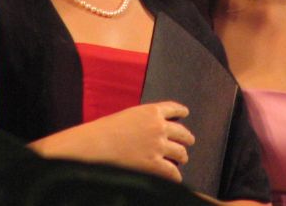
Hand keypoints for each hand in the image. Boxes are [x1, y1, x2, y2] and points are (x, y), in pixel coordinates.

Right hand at [32, 101, 193, 181]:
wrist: (96, 145)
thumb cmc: (105, 130)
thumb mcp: (128, 115)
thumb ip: (144, 120)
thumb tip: (153, 129)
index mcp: (151, 111)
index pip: (173, 108)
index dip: (181, 111)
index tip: (185, 113)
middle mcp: (159, 127)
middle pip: (182, 132)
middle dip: (186, 138)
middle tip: (188, 141)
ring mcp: (159, 146)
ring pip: (181, 152)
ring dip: (183, 156)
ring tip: (183, 159)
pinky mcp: (155, 164)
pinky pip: (173, 172)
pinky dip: (176, 176)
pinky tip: (176, 177)